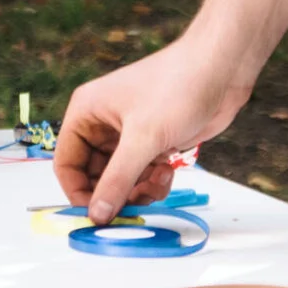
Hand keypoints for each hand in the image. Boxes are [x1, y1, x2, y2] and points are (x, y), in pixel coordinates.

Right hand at [54, 33, 255, 225]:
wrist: (220, 71)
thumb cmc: (177, 86)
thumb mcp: (142, 139)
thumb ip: (117, 180)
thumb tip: (97, 214)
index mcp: (87, 112)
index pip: (66, 163)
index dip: (78, 192)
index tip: (96, 216)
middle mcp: (103, 124)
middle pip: (93, 176)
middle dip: (113, 194)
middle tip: (132, 209)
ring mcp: (129, 134)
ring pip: (120, 180)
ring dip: (137, 190)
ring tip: (156, 182)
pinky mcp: (152, 142)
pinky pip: (142, 175)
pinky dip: (153, 182)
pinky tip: (168, 171)